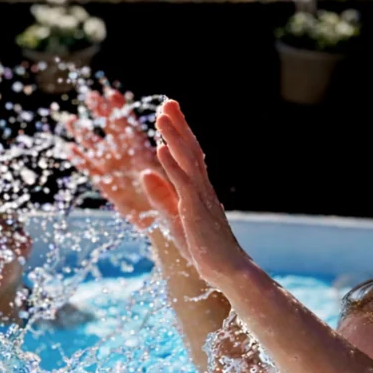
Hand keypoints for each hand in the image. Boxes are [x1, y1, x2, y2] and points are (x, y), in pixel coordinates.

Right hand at [67, 90, 161, 228]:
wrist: (166, 223)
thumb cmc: (174, 202)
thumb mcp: (170, 192)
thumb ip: (158, 186)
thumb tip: (144, 174)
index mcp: (144, 153)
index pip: (131, 127)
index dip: (121, 110)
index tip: (112, 94)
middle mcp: (128, 157)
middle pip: (111, 130)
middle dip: (101, 113)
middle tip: (90, 96)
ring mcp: (116, 170)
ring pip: (97, 147)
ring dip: (84, 134)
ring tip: (71, 120)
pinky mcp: (107, 186)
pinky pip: (91, 170)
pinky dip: (81, 160)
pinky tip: (69, 148)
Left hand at [142, 100, 249, 289]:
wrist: (228, 271)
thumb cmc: (203, 248)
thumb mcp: (174, 218)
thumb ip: (161, 196)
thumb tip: (144, 173)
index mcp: (197, 189)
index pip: (187, 155)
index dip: (177, 132)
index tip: (167, 111)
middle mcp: (202, 188)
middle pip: (190, 149)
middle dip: (178, 125)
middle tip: (167, 101)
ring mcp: (201, 198)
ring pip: (187, 161)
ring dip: (174, 137)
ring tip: (161, 115)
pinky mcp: (196, 211)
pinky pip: (183, 184)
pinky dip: (172, 165)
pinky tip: (161, 149)